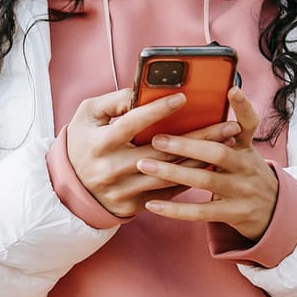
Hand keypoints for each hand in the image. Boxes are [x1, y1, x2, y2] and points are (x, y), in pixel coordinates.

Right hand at [65, 88, 240, 218]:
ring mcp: (123, 190)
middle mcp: (112, 168)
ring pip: (170, 175)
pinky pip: (167, 193)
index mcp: (101, 142)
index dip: (157, 110)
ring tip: (227, 145)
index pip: (132, 123)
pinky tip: (210, 166)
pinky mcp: (132, 206)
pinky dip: (190, 179)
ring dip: (202, 161)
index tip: (183, 98)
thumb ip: (114, 101)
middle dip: (199, 138)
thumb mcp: (87, 115)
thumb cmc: (82, 143)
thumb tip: (142, 90)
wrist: (69, 188)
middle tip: (227, 124)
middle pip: (162, 151)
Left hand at [138, 87, 278, 240]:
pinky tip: (152, 204)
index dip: (243, 106)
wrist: (274, 211)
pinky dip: (174, 209)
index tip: (231, 89)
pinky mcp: (233, 213)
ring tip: (144, 165)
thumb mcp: (243, 152)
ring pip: (206, 180)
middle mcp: (247, 166)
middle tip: (157, 139)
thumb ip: (221, 136)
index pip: (250, 123)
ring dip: (173, 172)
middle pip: (218, 153)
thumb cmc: (245, 174)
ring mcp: (241, 191)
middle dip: (186, 145)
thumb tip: (187, 110)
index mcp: (247, 147)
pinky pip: (200, 212)